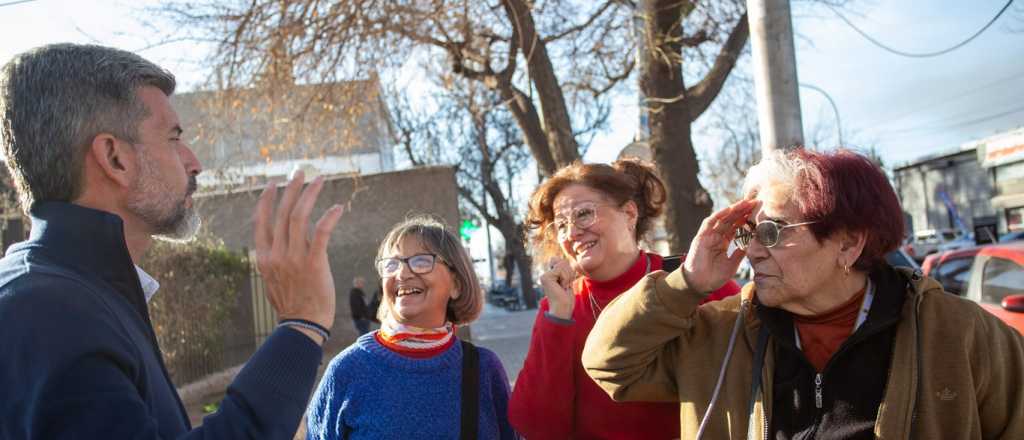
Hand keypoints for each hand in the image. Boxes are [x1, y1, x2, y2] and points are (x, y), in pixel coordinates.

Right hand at [253, 172, 343, 337]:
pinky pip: (321, 232)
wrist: (303, 325)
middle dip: (291, 189)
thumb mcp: (275, 279)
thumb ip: (278, 257)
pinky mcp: (314, 263)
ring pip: (299, 217)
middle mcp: (276, 254)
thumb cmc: (292, 304)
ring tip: (319, 180)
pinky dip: (329, 217)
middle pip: (281, 212)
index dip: (266, 200)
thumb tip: (289, 239)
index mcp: (263, 257)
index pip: (261, 221)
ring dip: (310, 194)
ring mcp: (293, 258)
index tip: (273, 184)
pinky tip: (338, 207)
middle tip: (299, 172)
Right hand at [539, 257, 576, 318]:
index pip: (560, 260)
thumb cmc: (566, 297)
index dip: (567, 269)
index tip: (567, 282)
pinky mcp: (545, 277)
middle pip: (561, 261)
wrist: (563, 309)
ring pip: (562, 264)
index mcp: (550, 274)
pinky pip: (560, 270)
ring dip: (568, 276)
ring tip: (564, 286)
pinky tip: (562, 287)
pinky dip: (565, 278)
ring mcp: (544, 275)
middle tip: (566, 285)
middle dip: (569, 272)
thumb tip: (565, 258)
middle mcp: (545, 274)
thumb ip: (564, 269)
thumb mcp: (567, 279)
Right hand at [682, 199, 757, 292]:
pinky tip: (729, 209)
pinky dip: (719, 215)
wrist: (700, 285)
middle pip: (730, 220)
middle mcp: (716, 236)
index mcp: (723, 242)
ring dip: (733, 210)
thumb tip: (751, 243)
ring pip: (722, 218)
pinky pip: (710, 222)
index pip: (735, 227)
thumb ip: (740, 253)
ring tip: (745, 203)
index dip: (746, 219)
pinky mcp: (701, 236)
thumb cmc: (714, 277)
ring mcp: (708, 235)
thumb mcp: (732, 264)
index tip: (758, 213)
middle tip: (755, 203)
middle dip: (742, 211)